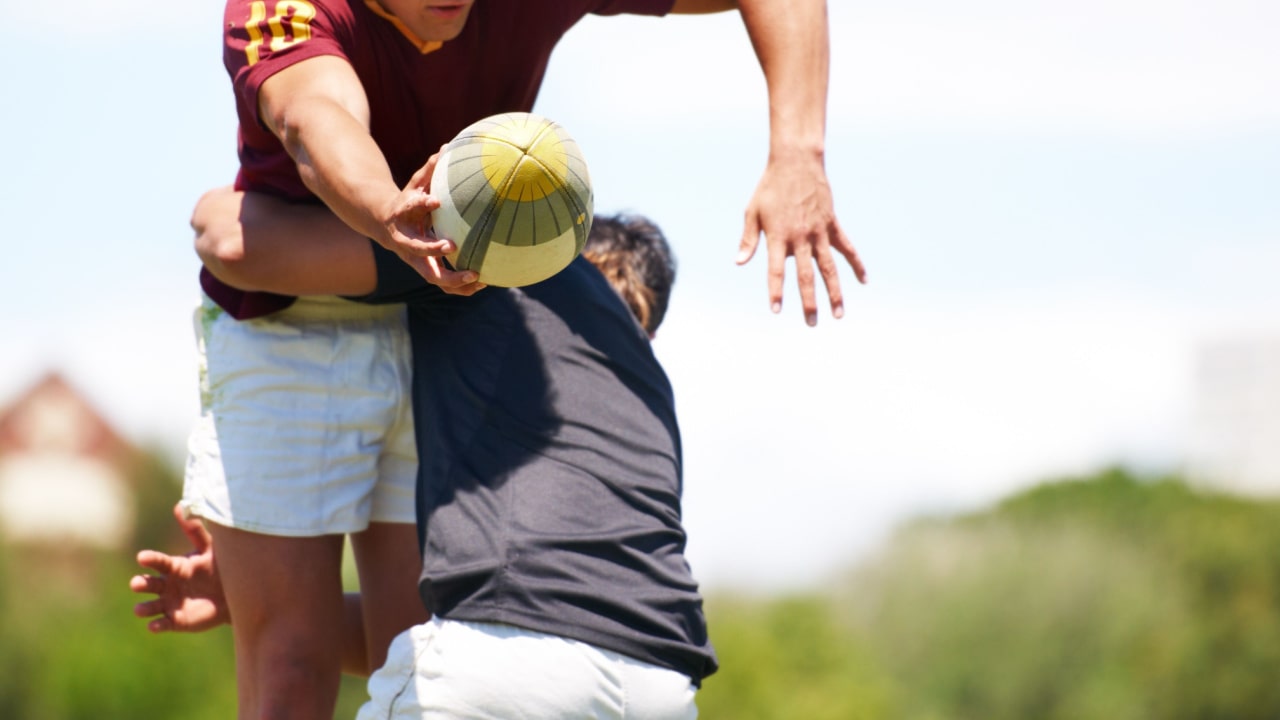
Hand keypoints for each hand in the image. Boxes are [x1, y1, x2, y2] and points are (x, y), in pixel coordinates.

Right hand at [129, 503, 229, 633]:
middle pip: (149, 584)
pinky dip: (157, 625)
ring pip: (151, 606)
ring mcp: (170, 603)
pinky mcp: (176, 621)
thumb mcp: (210, 548)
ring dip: (144, 608)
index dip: (151, 559)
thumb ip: (195, 530)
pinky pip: (163, 624)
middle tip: (136, 584)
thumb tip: (181, 505)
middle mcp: (167, 585)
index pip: (159, 562)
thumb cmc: (219, 567)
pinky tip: (154, 626)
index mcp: (174, 567)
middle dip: (141, 584)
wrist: (234, 594)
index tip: (142, 557)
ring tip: (141, 609)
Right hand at [387, 149, 485, 296]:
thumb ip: (430, 170)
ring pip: (433, 277)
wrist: (386, 226)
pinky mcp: (427, 269)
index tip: (436, 200)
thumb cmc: (407, 202)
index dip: (421, 203)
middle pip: (417, 252)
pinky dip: (462, 287)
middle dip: (433, 251)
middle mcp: (406, 242)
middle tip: (453, 246)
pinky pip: (444, 284)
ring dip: (454, 280)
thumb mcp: (415, 185)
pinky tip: (484, 282)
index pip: (408, 208)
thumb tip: (447, 147)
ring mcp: (416, 260)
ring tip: (479, 276)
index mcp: (402, 218)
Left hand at [737, 152, 865, 325]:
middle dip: (808, 302)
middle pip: (806, 276)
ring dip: (835, 292)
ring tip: (838, 314)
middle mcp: (801, 237)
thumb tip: (739, 262)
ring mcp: (820, 231)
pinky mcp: (833, 225)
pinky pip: (847, 248)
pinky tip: (864, 281)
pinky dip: (857, 264)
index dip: (775, 291)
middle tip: (811, 324)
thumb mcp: (752, 211)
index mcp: (778, 235)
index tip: (776, 310)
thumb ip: (748, 239)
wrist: (796, 161)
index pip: (776, 270)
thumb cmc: (770, 187)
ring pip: (829, 268)